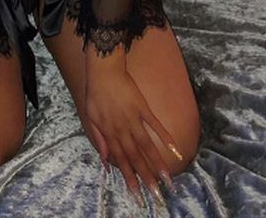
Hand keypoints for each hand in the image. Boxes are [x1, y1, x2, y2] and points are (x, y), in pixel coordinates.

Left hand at [84, 65, 179, 206]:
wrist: (103, 70)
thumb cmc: (95, 92)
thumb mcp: (90, 117)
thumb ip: (99, 139)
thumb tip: (105, 161)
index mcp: (109, 132)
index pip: (121, 161)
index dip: (130, 178)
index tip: (138, 195)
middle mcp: (122, 129)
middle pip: (136, 157)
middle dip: (146, 177)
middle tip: (157, 195)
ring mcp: (134, 118)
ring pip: (146, 145)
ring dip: (157, 163)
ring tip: (168, 179)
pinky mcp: (143, 107)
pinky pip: (155, 124)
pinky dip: (165, 136)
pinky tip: (175, 149)